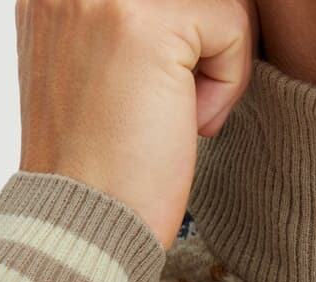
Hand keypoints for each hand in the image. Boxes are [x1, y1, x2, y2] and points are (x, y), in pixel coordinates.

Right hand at [16, 0, 257, 247]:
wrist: (85, 225)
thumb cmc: (104, 167)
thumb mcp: (101, 65)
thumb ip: (140, 21)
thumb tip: (207, 4)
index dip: (187, 40)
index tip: (157, 89)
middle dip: (205, 43)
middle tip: (171, 105)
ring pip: (217, 0)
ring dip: (216, 65)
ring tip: (173, 114)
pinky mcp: (145, 22)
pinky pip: (231, 26)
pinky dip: (226, 86)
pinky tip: (184, 124)